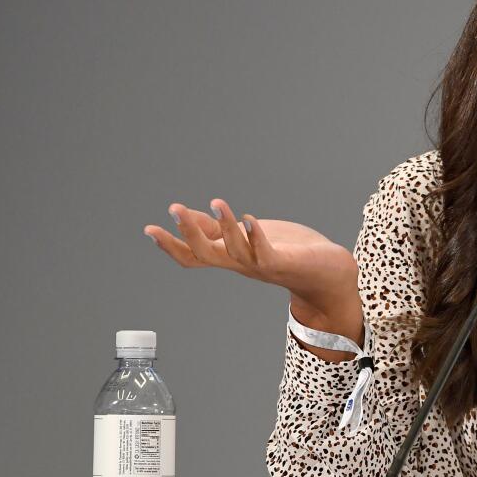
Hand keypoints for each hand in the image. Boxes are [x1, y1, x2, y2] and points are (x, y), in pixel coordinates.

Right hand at [143, 199, 358, 313]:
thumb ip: (218, 231)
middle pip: (205, 255)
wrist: (326, 274)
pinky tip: (249, 219)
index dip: (170, 245)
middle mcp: (240, 264)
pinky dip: (255, 237)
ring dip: (224, 227)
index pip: (193, 255)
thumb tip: (189, 217)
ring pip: (233, 252)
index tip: (149, 228)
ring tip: (217, 203)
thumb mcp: (246, 237)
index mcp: (230, 257)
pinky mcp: (283, 262)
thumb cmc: (287, 252)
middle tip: (174, 209)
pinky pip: (265, 253)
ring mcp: (260, 265)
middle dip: (188, 232)